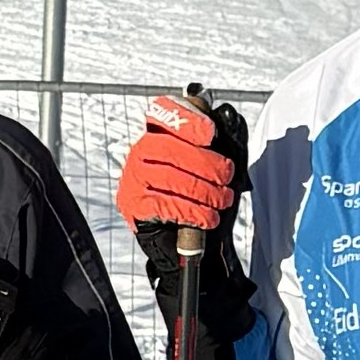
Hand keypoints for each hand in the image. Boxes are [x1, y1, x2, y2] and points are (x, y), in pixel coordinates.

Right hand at [112, 94, 244, 321]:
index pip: (162, 113)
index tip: (209, 133)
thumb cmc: (204, 201)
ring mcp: (133, 180)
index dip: (185, 118)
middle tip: (226, 177)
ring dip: (204, 191)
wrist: (190, 245)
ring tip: (220, 200)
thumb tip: (224, 115)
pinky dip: (192, 212)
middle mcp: (140, 154)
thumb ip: (225, 137)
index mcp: (159, 136)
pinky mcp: (134, 206)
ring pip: (170, 177)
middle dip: (206, 163)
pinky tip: (207, 217)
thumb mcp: (221, 166)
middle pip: (170, 147)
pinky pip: (165, 204)